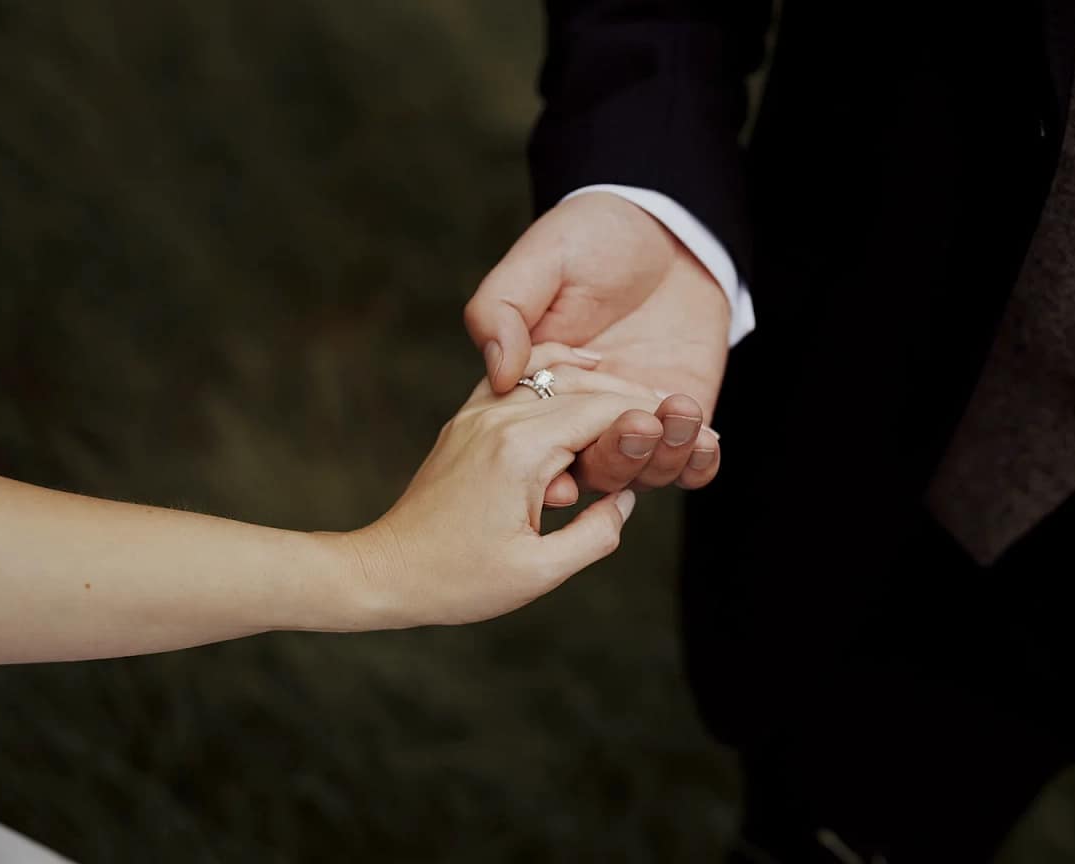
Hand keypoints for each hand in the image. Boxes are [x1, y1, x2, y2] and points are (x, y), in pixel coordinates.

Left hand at [347, 357, 673, 627]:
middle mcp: (497, 418)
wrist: (384, 571)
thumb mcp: (538, 572)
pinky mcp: (465, 423)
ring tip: (638, 398)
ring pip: (550, 373)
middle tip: (677, 415)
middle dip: (634, 396)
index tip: (691, 433)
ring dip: (596, 382)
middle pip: (582, 385)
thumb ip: (595, 535)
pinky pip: (516, 380)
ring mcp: (477, 416)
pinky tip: (581, 381)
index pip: (603, 411)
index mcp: (520, 450)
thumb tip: (627, 502)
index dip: (651, 419)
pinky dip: (553, 374)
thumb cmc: (457, 581)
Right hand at [464, 192, 726, 501]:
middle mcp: (583, 417)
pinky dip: (699, 463)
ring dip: (663, 456)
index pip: (535, 449)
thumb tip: (497, 375)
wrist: (666, 227)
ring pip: (644, 472)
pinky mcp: (683, 421)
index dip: (547, 473)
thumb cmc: (591, 237)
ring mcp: (635, 422)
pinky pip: (691, 464)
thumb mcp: (538, 261)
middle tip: (638, 423)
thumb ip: (502, 311)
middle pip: (594, 469)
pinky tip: (705, 438)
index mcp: (536, 390)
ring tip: (678, 409)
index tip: (566, 478)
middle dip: (618, 456)